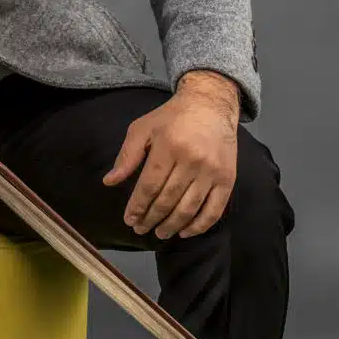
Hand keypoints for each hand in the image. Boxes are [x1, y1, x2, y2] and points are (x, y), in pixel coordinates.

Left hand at [102, 72, 239, 239]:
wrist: (210, 105)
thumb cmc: (171, 117)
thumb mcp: (142, 128)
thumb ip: (127, 155)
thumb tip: (109, 181)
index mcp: (168, 146)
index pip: (149, 185)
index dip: (138, 206)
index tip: (129, 220)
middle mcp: (192, 160)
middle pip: (168, 199)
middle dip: (151, 218)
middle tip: (140, 229)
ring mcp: (212, 171)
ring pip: (189, 208)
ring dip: (172, 225)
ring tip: (160, 233)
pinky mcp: (228, 179)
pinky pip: (214, 210)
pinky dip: (199, 225)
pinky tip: (185, 231)